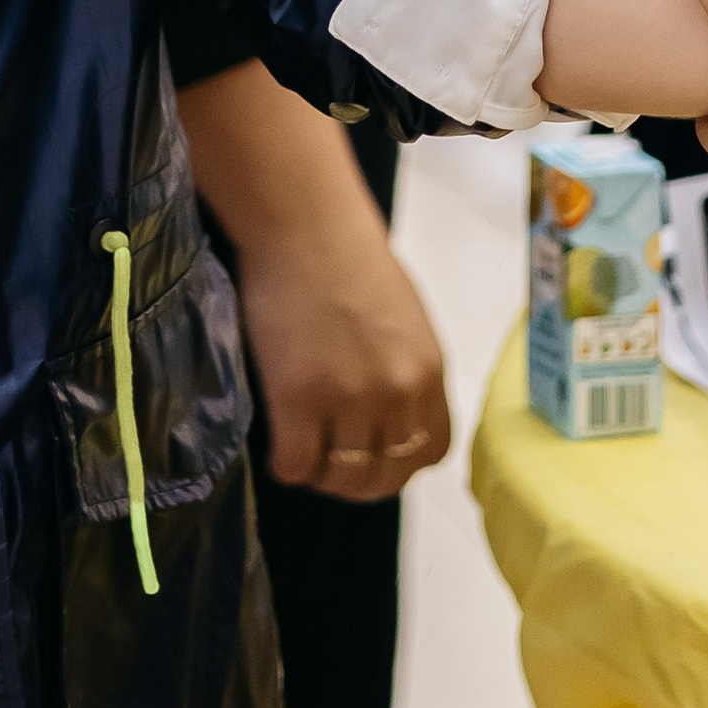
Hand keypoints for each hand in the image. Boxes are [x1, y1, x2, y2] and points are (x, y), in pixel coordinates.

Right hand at [233, 211, 451, 498]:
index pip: (431, 452)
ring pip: (339, 477)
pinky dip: (285, 466)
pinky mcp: (298, 400)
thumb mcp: (405, 321)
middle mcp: (397, 393)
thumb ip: (405, 370)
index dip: (399, 466)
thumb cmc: (350, 259)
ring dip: (319, 475)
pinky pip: (295, 465)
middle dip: (356, 482)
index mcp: (429, 372)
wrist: (304, 225)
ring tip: (300, 452)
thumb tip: (389, 417)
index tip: (372, 459)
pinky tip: (276, 446)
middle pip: (384, 476)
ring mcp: (348, 399)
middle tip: (327, 464)